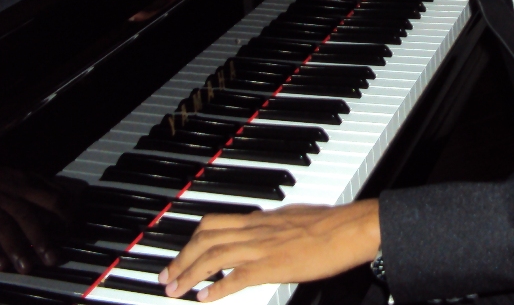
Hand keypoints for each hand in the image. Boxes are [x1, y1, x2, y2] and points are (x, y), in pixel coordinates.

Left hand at [159, 201, 380, 300]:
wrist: (349, 229)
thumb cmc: (330, 224)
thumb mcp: (294, 217)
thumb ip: (272, 225)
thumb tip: (261, 227)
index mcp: (260, 219)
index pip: (214, 223)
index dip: (192, 239)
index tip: (180, 255)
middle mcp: (255, 230)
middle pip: (205, 238)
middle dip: (180, 257)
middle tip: (165, 275)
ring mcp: (261, 248)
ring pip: (213, 256)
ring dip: (188, 273)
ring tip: (174, 289)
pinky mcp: (271, 266)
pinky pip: (235, 277)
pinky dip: (215, 287)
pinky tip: (203, 297)